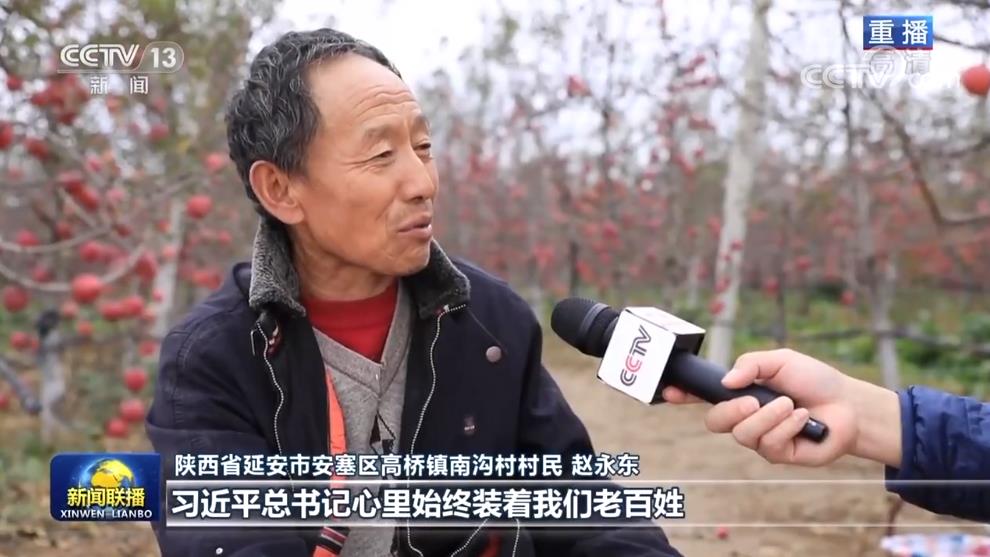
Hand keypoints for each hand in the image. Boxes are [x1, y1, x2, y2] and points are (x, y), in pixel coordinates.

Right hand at [662, 348, 897, 466]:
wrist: (848, 405)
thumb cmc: (814, 380)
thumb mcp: (781, 360)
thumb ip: (751, 365)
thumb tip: (726, 382)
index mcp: (740, 393)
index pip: (704, 396)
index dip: (684, 395)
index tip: (670, 391)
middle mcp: (745, 417)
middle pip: (715, 422)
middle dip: (730, 412)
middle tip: (752, 401)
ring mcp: (760, 438)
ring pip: (744, 434)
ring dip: (769, 417)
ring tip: (791, 405)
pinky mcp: (778, 454)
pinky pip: (768, 445)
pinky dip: (786, 427)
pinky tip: (802, 418)